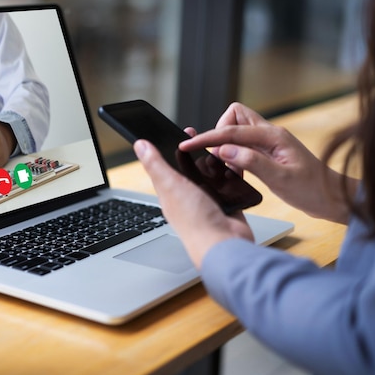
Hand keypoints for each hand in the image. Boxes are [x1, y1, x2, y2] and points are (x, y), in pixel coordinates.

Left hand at [134, 139, 253, 269]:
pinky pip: (228, 185)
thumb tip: (139, 145)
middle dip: (199, 152)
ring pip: (211, 175)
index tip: (182, 130)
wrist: (224, 245)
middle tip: (207, 137)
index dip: (174, 146)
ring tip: (222, 149)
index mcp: (171, 192)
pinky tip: (234, 167)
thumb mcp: (171, 186)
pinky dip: (231, 176)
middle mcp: (188, 196)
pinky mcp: (226, 205)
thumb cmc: (195, 221)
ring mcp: (207, 201)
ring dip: (216, 163)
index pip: (168, 164)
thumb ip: (156, 165)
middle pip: (191, 168)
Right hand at [179, 103, 357, 223]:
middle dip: (219, 131)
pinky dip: (234, 154)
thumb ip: (251, 162)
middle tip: (217, 155)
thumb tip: (223, 150)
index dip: (208, 137)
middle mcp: (271, 134)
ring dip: (226, 143)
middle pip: (234, 117)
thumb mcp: (280, 179)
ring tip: (227, 165)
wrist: (332, 198)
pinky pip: (244, 145)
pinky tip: (236, 170)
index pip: (232, 131)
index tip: (189, 144)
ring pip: (238, 130)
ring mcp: (269, 142)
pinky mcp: (268, 153)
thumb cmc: (312, 189)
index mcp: (274, 136)